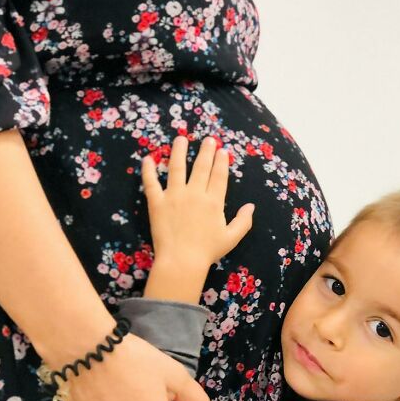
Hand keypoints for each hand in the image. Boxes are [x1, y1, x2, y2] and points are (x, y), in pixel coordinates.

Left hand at [142, 136, 254, 272]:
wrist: (182, 261)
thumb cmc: (207, 252)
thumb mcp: (231, 238)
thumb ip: (243, 221)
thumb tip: (251, 206)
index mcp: (214, 202)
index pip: (219, 176)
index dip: (221, 162)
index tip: (222, 151)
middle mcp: (195, 194)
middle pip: (201, 167)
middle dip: (206, 151)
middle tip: (208, 139)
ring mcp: (174, 196)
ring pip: (176, 168)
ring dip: (179, 151)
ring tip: (180, 139)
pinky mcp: (157, 203)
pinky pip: (151, 183)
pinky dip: (148, 170)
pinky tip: (148, 158)